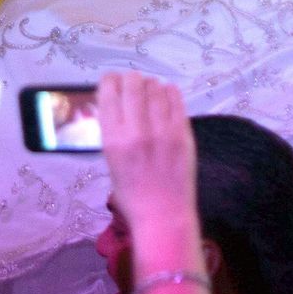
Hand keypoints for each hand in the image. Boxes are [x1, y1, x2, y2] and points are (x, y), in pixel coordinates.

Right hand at [96, 72, 196, 233]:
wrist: (163, 215)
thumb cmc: (132, 193)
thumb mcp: (110, 161)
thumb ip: (113, 131)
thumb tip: (116, 103)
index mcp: (113, 139)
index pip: (108, 92)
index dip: (109, 80)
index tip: (112, 82)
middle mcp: (136, 131)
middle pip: (132, 83)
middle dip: (130, 78)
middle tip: (131, 84)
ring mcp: (163, 131)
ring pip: (155, 87)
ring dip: (150, 84)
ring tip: (149, 90)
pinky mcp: (183, 134)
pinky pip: (176, 99)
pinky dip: (169, 91)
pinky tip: (165, 94)